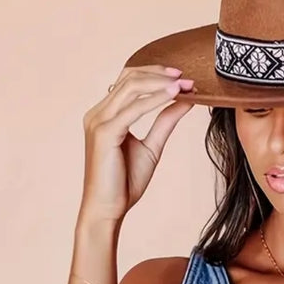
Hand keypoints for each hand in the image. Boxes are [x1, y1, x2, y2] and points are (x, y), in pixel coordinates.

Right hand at [79, 64, 195, 224]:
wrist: (107, 209)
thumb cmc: (124, 183)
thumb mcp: (151, 147)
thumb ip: (165, 122)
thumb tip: (184, 101)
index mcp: (105, 115)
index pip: (128, 81)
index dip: (155, 74)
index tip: (182, 78)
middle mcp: (98, 113)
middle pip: (129, 77)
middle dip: (159, 74)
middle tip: (186, 76)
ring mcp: (98, 121)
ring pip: (131, 87)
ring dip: (160, 83)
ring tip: (184, 84)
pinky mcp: (104, 133)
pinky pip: (133, 109)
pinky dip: (155, 99)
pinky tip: (174, 95)